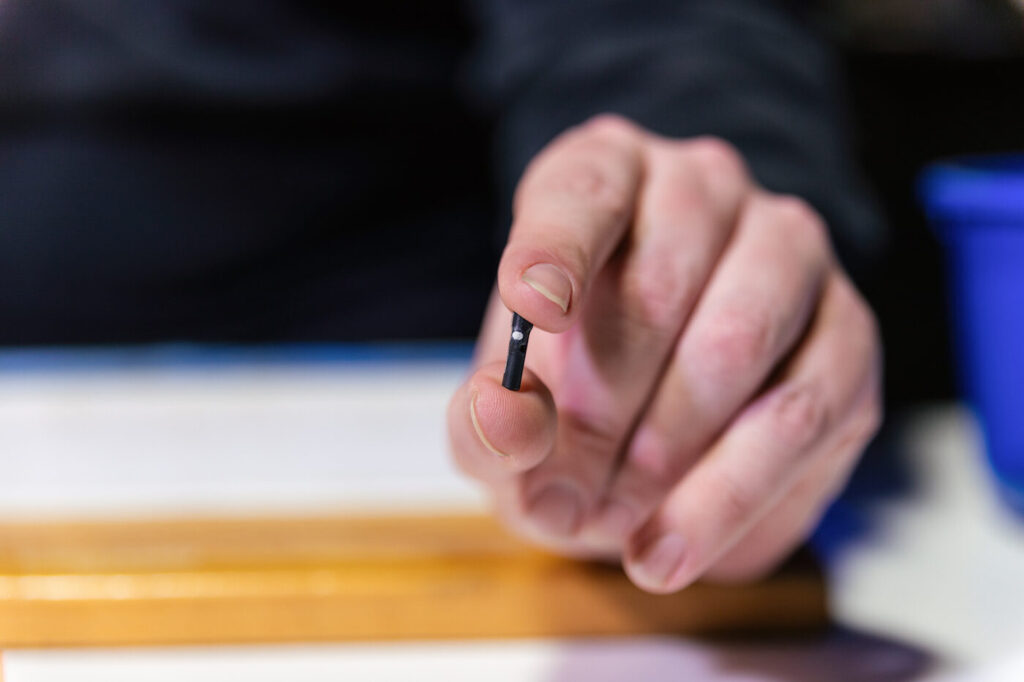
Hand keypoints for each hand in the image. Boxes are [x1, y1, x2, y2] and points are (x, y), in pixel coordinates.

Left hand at [447, 115, 880, 592]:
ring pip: (739, 339)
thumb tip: (506, 419)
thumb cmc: (568, 396)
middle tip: (559, 494)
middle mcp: (704, 189)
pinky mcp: (847, 331)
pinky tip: (672, 544)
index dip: (556, 248)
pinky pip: (801, 412)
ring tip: (613, 522)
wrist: (653, 426)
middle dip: (601, 408)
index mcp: (607, 174)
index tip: (532, 305)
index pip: (583, 193)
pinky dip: (729, 493)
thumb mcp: (506, 410)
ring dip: (666, 450)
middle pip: (660, 283)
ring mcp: (788, 250)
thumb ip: (486, 417)